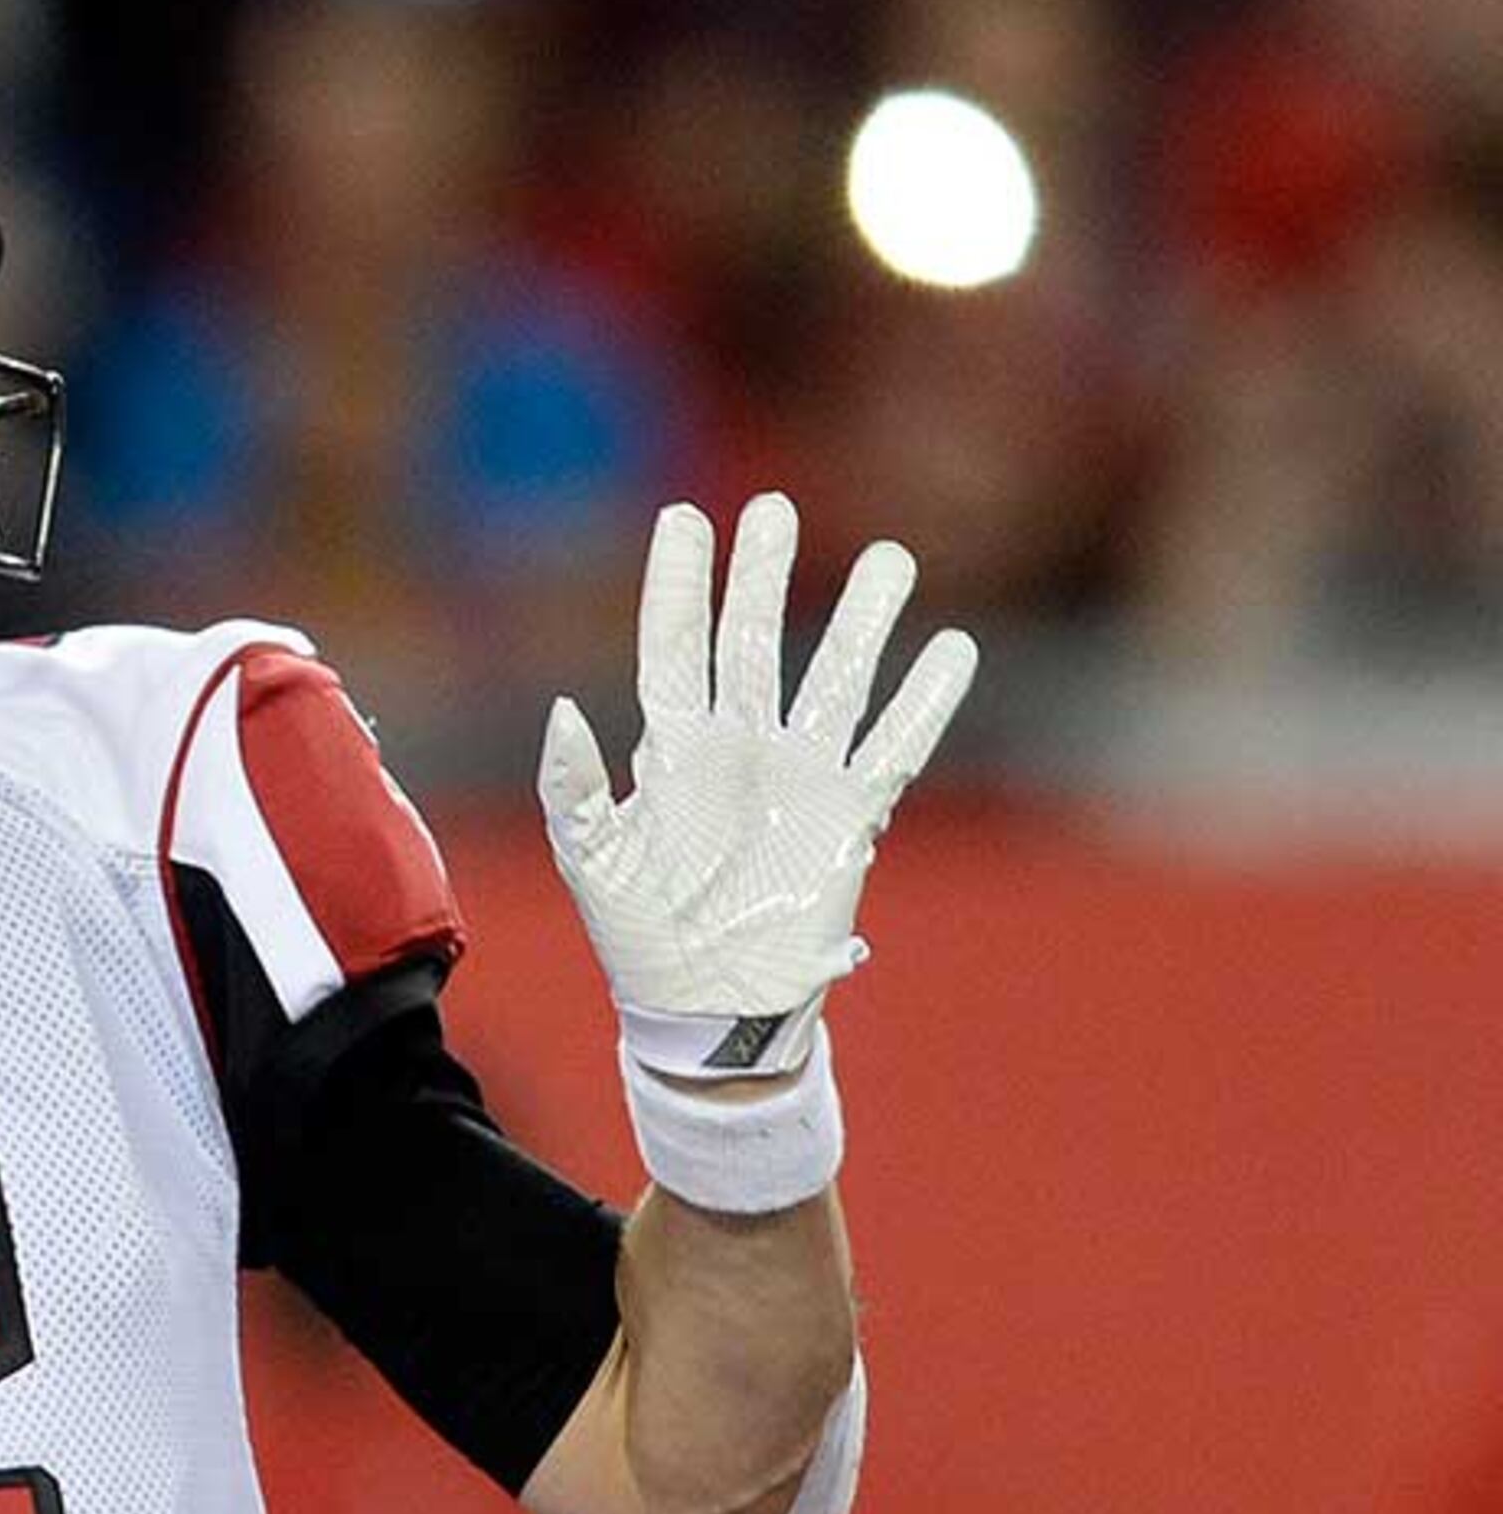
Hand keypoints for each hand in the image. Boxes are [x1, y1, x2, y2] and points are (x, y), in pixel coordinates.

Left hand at [538, 493, 976, 1077]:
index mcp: (672, 746)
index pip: (675, 646)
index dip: (680, 584)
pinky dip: (924, 703)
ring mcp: (799, 774)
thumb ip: (573, 788)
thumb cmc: (636, 933)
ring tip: (888, 558)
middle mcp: (739, 744)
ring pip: (834, 677)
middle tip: (775, 508)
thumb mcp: (591, 861)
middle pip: (755, 641)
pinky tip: (950, 651)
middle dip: (765, 576)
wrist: (703, 1005)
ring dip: (860, 621)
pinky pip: (894, 747)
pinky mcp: (849, 815)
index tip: (684, 518)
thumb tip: (563, 712)